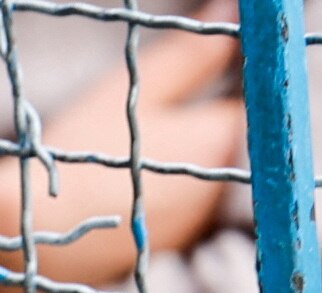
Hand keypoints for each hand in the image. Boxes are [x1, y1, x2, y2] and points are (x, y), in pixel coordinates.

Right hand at [1, 4, 245, 292]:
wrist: (55, 232)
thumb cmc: (93, 152)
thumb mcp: (138, 91)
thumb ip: (191, 54)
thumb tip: (229, 13)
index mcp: (224, 139)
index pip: (261, 101)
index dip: (250, 78)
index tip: (234, 59)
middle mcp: (230, 182)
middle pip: (236, 134)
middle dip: (214, 113)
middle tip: (168, 102)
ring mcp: (209, 213)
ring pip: (211, 165)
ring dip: (190, 148)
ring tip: (142, 143)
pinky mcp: (186, 235)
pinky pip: (188, 195)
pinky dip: (172, 179)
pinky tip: (137, 175)